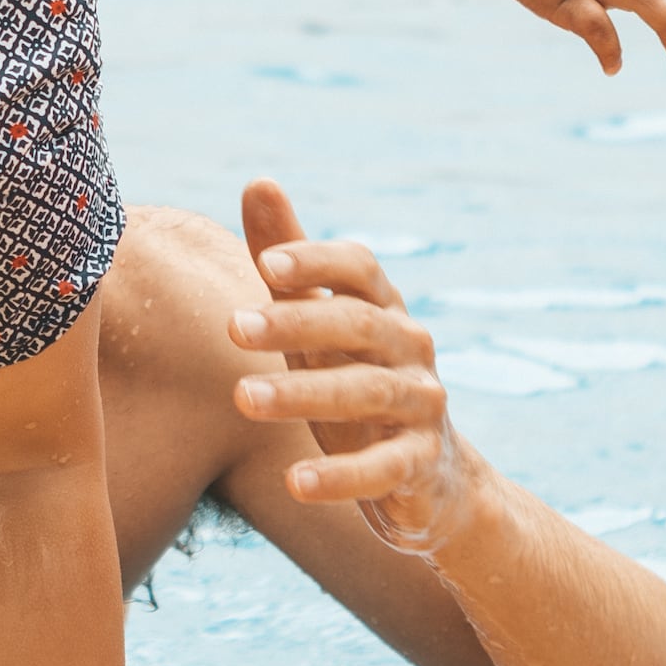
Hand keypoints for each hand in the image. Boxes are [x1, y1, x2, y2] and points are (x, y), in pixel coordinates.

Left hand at [224, 180, 473, 558]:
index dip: (318, 261)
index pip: (360, 268)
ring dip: (303, 395)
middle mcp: (410, 348)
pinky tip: (296, 482)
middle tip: (232, 327)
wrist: (433, 478)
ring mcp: (421, 406)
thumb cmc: (358, 380)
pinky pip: (384, 469)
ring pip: (367, 392)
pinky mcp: (421, 464)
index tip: (268, 263)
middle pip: (358, 325)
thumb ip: (291, 264)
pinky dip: (342, 477)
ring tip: (242, 398)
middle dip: (296, 323)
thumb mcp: (321, 325)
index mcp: (384, 308)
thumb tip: (257, 182)